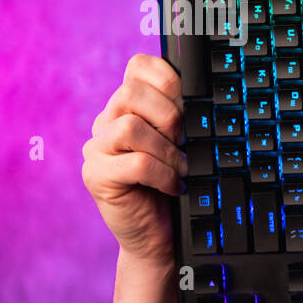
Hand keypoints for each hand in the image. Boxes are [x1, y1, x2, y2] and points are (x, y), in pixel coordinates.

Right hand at [81, 54, 185, 264]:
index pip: (138, 66)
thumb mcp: (184, 145)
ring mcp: (97, 149)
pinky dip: (163, 175)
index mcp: (128, 107)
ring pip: (130, 127)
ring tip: (181, 169)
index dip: (168, 77)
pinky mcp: (96, 177)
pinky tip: (173, 187)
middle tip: (186, 143)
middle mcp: (107, 123)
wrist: (159, 237)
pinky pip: (134, 163)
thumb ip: (184, 118)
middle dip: (170, 116)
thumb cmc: (175, 187)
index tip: (190, 104)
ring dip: (167, 150)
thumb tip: (207, 98)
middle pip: (131, 93)